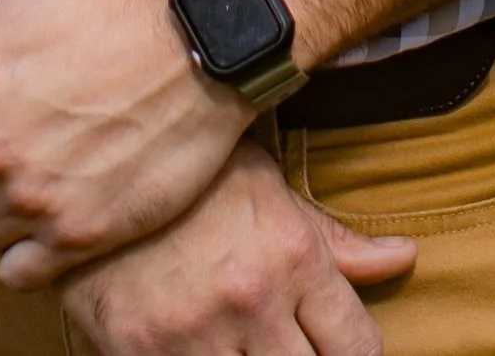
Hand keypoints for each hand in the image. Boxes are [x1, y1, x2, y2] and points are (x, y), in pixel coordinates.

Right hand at [61, 140, 414, 355]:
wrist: (91, 159)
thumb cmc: (192, 176)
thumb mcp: (269, 190)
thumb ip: (334, 240)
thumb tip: (403, 258)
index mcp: (293, 256)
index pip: (358, 350)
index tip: (339, 355)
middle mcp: (253, 300)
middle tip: (289, 347)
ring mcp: (196, 333)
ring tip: (246, 346)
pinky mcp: (142, 353)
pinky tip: (206, 352)